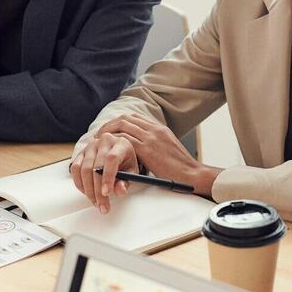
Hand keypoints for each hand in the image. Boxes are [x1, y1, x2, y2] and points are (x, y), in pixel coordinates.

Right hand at [70, 131, 136, 213]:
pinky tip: (87, 193)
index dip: (108, 177)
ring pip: (84, 169)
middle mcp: (103, 142)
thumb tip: (120, 190)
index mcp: (120, 144)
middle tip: (102, 205)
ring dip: (88, 190)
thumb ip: (126, 182)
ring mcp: (90, 147)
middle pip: (95, 167)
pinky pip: (75, 169)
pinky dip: (80, 184)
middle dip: (98, 190)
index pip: (111, 159)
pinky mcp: (80, 153)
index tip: (107, 193)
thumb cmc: (126, 162)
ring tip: (96, 202)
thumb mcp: (131, 172)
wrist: (117, 152)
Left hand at [98, 115, 219, 196]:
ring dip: (108, 133)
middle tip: (99, 134)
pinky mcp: (148, 149)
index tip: (110, 129)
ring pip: (123, 126)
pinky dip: (113, 144)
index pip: (134, 117)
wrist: (192, 174)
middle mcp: (155, 129)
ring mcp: (151, 138)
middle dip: (109, 125)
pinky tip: (107, 151)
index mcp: (160, 129)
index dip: (119, 122)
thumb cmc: (182, 168)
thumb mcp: (168, 150)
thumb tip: (142, 151)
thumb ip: (156, 146)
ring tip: (99, 142)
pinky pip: (125, 141)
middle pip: (125, 118)